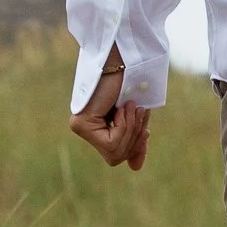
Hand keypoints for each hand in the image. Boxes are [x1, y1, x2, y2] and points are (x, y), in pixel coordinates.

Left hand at [69, 45, 151, 172]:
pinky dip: (124, 126)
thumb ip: (134, 140)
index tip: (146, 130)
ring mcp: (80, 127)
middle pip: (115, 157)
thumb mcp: (136, 117)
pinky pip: (110, 142)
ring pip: (113, 152)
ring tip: (132, 106)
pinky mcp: (81, 124)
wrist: (124, 58)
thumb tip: (135, 168)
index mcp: (96, 126)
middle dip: (134, 137)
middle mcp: (84, 128)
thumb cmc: (132, 81)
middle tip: (140, 112)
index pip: (115, 155)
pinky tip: (123, 107)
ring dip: (131, 129)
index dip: (134, 147)